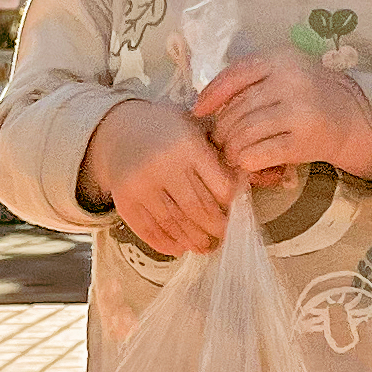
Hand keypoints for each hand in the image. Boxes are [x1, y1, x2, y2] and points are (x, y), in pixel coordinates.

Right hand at [77, 100, 237, 254]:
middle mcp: (164, 166)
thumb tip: (253, 178)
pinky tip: (180, 246)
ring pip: (176, 224)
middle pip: (199, 210)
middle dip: (216, 228)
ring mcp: (142, 186)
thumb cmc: (167, 129)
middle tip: (224, 235)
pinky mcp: (125, 202)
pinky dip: (167, 243)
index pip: (221, 186)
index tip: (235, 209)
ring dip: (195, 241)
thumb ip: (222, 148)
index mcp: (188, 145)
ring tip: (206, 246)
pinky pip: (150, 231)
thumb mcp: (196, 125)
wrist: (118, 131)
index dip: (231, 203)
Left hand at [193, 45, 371, 188]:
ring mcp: (298, 111)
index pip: (235, 74)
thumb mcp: (282, 72)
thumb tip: (204, 104)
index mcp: (281, 59)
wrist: (350, 116)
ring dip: (231, 148)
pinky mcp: (303, 140)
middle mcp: (290, 81)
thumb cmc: (307, 93)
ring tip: (231, 153)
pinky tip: (245, 162)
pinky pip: (260, 153)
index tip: (198, 112)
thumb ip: (250, 79)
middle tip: (219, 141)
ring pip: (245, 133)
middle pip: (237, 109)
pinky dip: (246, 160)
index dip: (212, 95)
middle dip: (222, 130)